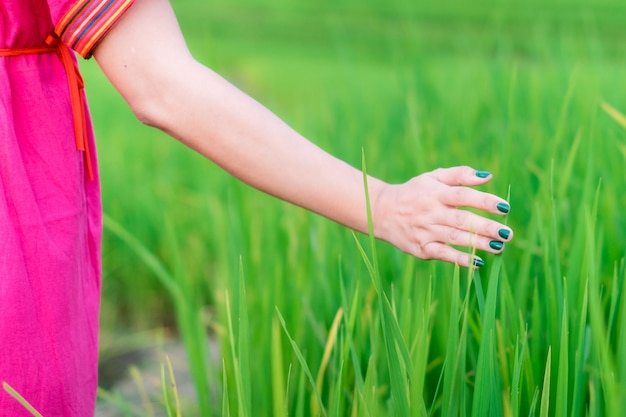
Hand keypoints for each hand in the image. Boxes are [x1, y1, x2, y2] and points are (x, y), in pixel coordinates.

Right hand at [373, 166, 512, 267]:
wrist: (381, 212)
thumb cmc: (414, 192)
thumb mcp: (433, 177)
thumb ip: (460, 175)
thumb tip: (488, 177)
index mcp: (435, 193)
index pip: (463, 196)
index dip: (484, 201)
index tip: (504, 208)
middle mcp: (430, 212)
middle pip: (462, 220)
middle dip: (487, 227)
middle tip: (507, 233)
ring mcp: (425, 231)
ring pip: (455, 238)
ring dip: (479, 243)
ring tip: (500, 247)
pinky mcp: (421, 248)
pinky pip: (443, 254)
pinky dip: (460, 259)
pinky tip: (478, 262)